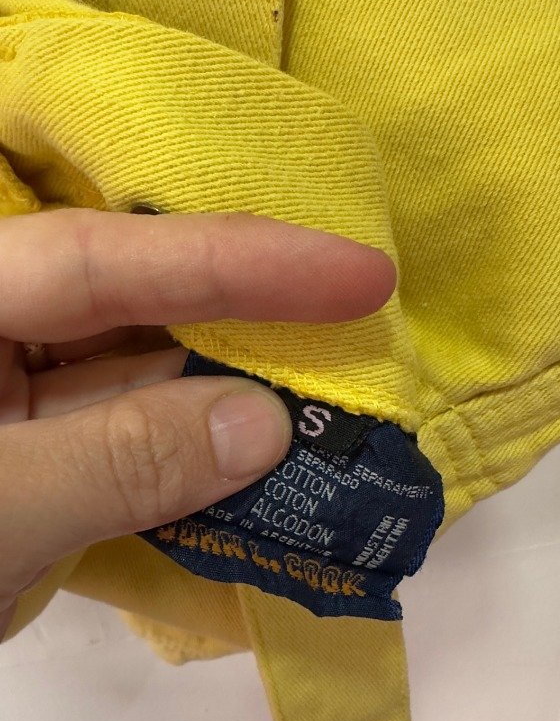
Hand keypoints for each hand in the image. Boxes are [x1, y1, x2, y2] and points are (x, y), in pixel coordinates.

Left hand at [0, 208, 395, 638]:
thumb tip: (265, 423)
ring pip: (139, 370)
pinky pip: (127, 434)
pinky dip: (194, 451)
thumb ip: (117, 461)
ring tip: (333, 395)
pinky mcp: (33, 452)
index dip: (239, 259)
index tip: (358, 271)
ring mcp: (11, 394)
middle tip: (363, 321)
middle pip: (133, 300)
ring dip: (231, 388)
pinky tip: (261, 457)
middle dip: (248, 313)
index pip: (103, 258)